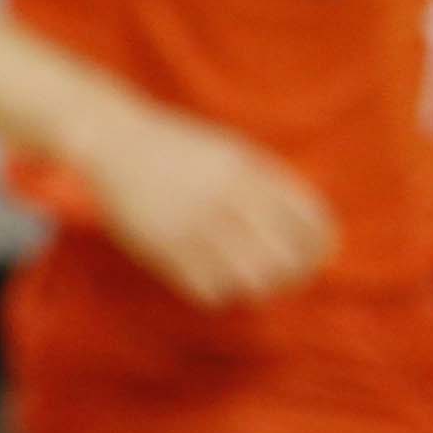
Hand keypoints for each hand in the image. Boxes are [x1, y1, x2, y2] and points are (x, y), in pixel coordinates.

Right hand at [69, 94, 336, 306]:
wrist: (113, 140)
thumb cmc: (179, 148)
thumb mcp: (230, 151)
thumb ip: (268, 184)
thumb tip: (311, 231)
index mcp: (246, 171)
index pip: (306, 219)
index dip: (319, 245)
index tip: (316, 256)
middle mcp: (224, 197)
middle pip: (283, 257)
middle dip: (293, 274)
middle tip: (287, 277)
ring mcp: (193, 223)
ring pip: (250, 279)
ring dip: (256, 285)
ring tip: (248, 279)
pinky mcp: (163, 248)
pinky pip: (209, 291)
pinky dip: (218, 292)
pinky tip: (211, 278)